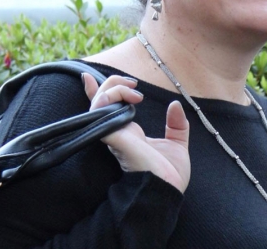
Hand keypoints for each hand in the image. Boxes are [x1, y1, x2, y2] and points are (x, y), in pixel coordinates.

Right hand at [81, 73, 190, 192]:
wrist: (168, 190)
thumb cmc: (170, 175)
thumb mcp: (177, 144)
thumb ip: (176, 125)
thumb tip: (175, 105)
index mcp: (129, 133)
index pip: (106, 107)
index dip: (96, 91)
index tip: (90, 76)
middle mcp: (118, 132)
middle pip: (99, 100)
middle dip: (112, 83)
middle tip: (134, 86)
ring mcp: (114, 134)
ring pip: (98, 103)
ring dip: (114, 88)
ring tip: (135, 93)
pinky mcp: (115, 137)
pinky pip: (101, 114)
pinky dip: (109, 100)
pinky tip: (129, 99)